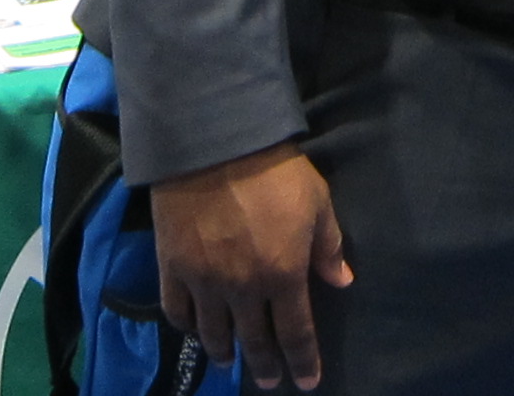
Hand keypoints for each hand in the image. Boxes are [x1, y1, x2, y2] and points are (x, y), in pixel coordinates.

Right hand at [149, 141, 350, 389]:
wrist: (215, 142)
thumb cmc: (275, 171)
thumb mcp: (318, 203)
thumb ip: (329, 247)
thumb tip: (341, 282)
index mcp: (284, 276)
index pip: (296, 334)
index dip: (303, 362)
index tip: (307, 382)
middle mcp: (243, 289)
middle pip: (254, 342)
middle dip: (265, 366)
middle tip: (268, 381)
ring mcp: (204, 281)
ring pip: (213, 333)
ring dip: (224, 353)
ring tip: (229, 361)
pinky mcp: (172, 266)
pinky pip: (176, 310)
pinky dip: (185, 326)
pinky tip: (193, 329)